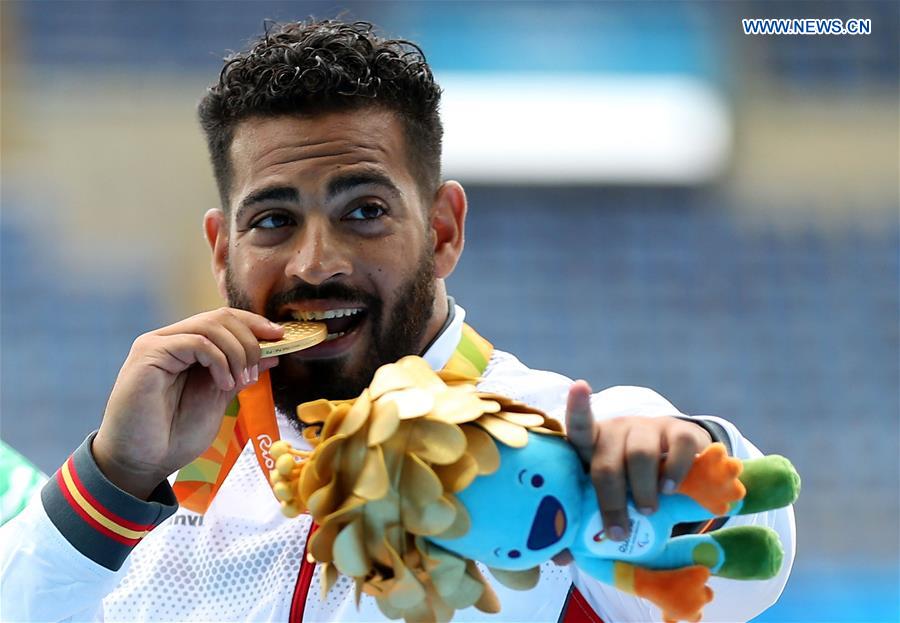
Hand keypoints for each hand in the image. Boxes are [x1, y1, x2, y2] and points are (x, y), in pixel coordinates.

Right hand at [93, 308, 283, 498]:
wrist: (141, 463)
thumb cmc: (174, 436)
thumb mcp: (219, 399)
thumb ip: (241, 373)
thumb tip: (272, 352)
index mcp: (186, 347)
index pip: (224, 319)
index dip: (254, 323)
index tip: (280, 337)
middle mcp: (170, 339)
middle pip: (221, 317)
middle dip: (250, 340)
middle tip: (257, 371)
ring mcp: (157, 344)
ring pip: (210, 326)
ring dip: (238, 352)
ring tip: (241, 382)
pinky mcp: (148, 354)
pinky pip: (195, 341)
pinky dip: (219, 360)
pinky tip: (224, 383)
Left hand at [564, 380, 711, 540]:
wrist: (672, 463)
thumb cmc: (625, 482)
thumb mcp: (605, 495)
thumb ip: (585, 521)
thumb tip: (562, 557)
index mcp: (592, 444)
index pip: (580, 424)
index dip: (579, 407)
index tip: (579, 387)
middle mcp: (617, 430)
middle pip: (607, 459)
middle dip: (610, 499)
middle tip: (617, 531)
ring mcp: (649, 428)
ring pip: (640, 455)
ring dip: (641, 489)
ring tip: (647, 511)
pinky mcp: (680, 432)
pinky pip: (676, 450)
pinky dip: (673, 472)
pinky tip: (671, 489)